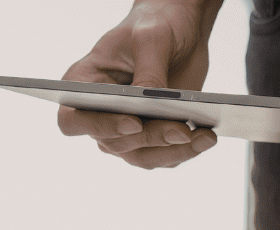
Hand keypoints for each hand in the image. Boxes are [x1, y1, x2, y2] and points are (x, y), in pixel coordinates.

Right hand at [58, 0, 221, 168]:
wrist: (181, 28)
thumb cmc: (154, 23)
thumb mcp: (151, 39)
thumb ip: (149, 74)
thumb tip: (154, 106)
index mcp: (83, 85)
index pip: (73, 120)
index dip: (98, 127)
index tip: (132, 123)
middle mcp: (99, 113)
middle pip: (114, 143)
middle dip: (150, 138)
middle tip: (181, 131)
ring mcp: (126, 127)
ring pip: (141, 156)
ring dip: (172, 152)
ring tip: (202, 138)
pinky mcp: (152, 133)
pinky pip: (164, 155)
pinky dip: (186, 151)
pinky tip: (206, 138)